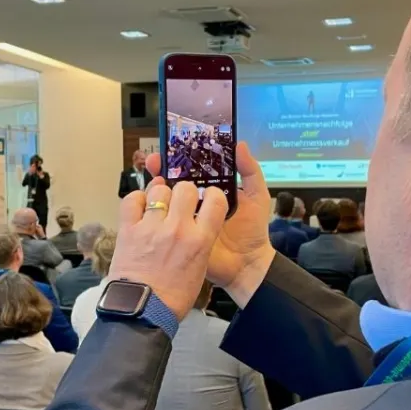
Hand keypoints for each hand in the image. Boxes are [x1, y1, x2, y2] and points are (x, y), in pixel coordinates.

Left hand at [108, 178, 227, 320]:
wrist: (143, 312)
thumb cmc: (172, 297)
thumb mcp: (200, 269)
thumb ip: (200, 242)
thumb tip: (195, 223)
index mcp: (200, 241)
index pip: (216, 200)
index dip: (211, 195)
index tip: (206, 199)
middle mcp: (178, 229)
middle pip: (185, 188)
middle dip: (184, 193)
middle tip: (179, 203)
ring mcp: (151, 227)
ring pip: (158, 190)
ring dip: (160, 195)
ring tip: (158, 207)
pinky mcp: (129, 230)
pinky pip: (132, 200)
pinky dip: (136, 200)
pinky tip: (140, 208)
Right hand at [146, 142, 274, 306]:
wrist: (247, 264)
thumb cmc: (253, 231)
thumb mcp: (256, 196)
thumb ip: (250, 171)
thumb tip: (240, 145)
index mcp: (212, 190)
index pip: (193, 169)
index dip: (181, 157)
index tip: (171, 148)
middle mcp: (196, 202)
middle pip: (175, 180)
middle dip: (162, 168)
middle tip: (154, 161)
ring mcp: (186, 218)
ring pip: (167, 198)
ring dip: (157, 187)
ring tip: (154, 178)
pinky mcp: (180, 235)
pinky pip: (165, 221)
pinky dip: (157, 212)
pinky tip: (154, 202)